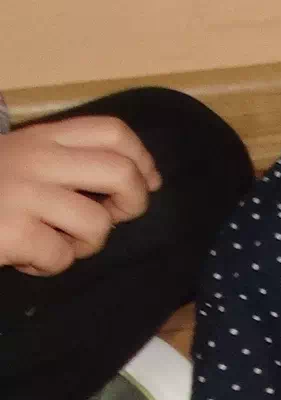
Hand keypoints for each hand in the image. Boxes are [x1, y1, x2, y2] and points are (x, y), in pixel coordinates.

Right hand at [0, 114, 161, 275]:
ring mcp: (23, 194)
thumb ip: (59, 160)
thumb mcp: (15, 159)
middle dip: (132, 203)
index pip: (113, 133)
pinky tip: (26, 260)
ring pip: (97, 223)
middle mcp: (36, 159)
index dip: (142, 160)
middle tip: (112, 219)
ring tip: (57, 245)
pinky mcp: (12, 231)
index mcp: (40, 137)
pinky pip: (62, 256)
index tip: (147, 183)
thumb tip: (133, 177)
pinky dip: (51, 266)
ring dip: (85, 244)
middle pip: (121, 173)